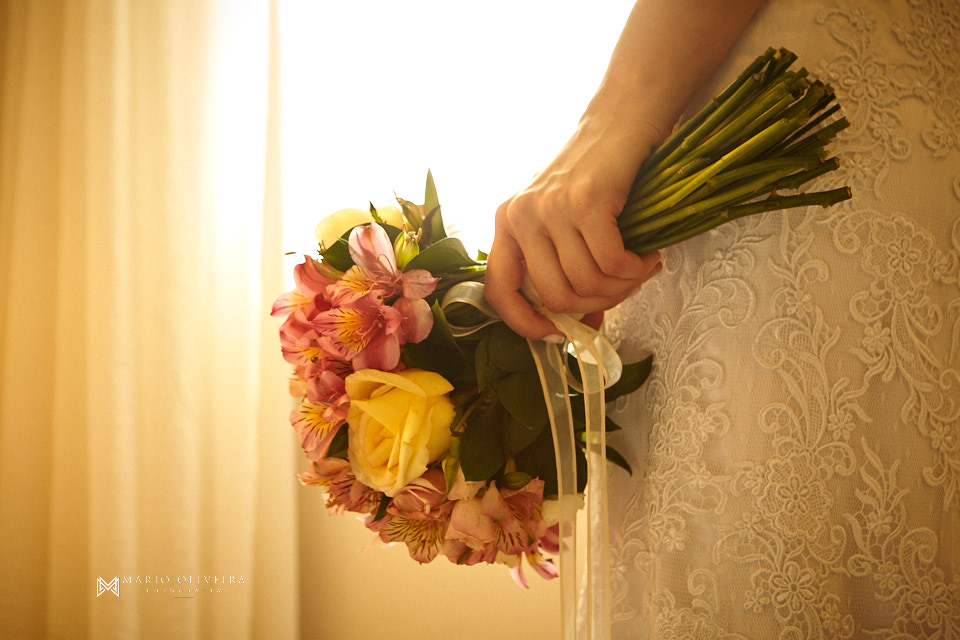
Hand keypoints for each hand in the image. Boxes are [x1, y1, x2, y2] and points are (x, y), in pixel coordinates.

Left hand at [485, 114, 661, 339]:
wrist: (622, 119)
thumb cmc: (597, 175)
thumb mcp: (565, 221)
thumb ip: (564, 269)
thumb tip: (581, 329)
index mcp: (506, 224)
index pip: (498, 291)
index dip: (525, 323)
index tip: (557, 334)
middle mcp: (519, 216)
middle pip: (555, 297)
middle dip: (597, 305)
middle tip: (625, 288)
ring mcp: (550, 208)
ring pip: (586, 283)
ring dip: (623, 287)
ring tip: (640, 269)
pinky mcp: (585, 201)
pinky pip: (612, 263)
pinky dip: (636, 269)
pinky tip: (649, 257)